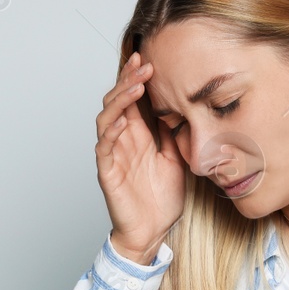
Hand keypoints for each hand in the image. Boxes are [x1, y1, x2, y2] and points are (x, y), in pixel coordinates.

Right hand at [95, 50, 185, 263]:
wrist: (153, 231)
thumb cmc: (162, 199)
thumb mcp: (177, 158)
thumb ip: (175, 133)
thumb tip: (184, 107)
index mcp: (139, 135)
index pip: (134, 99)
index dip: (137, 77)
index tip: (149, 57)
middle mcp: (123, 140)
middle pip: (118, 101)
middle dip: (129, 80)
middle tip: (145, 63)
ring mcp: (114, 155)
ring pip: (107, 118)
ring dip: (120, 99)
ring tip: (136, 85)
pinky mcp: (108, 172)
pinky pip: (104, 147)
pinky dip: (110, 131)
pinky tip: (121, 118)